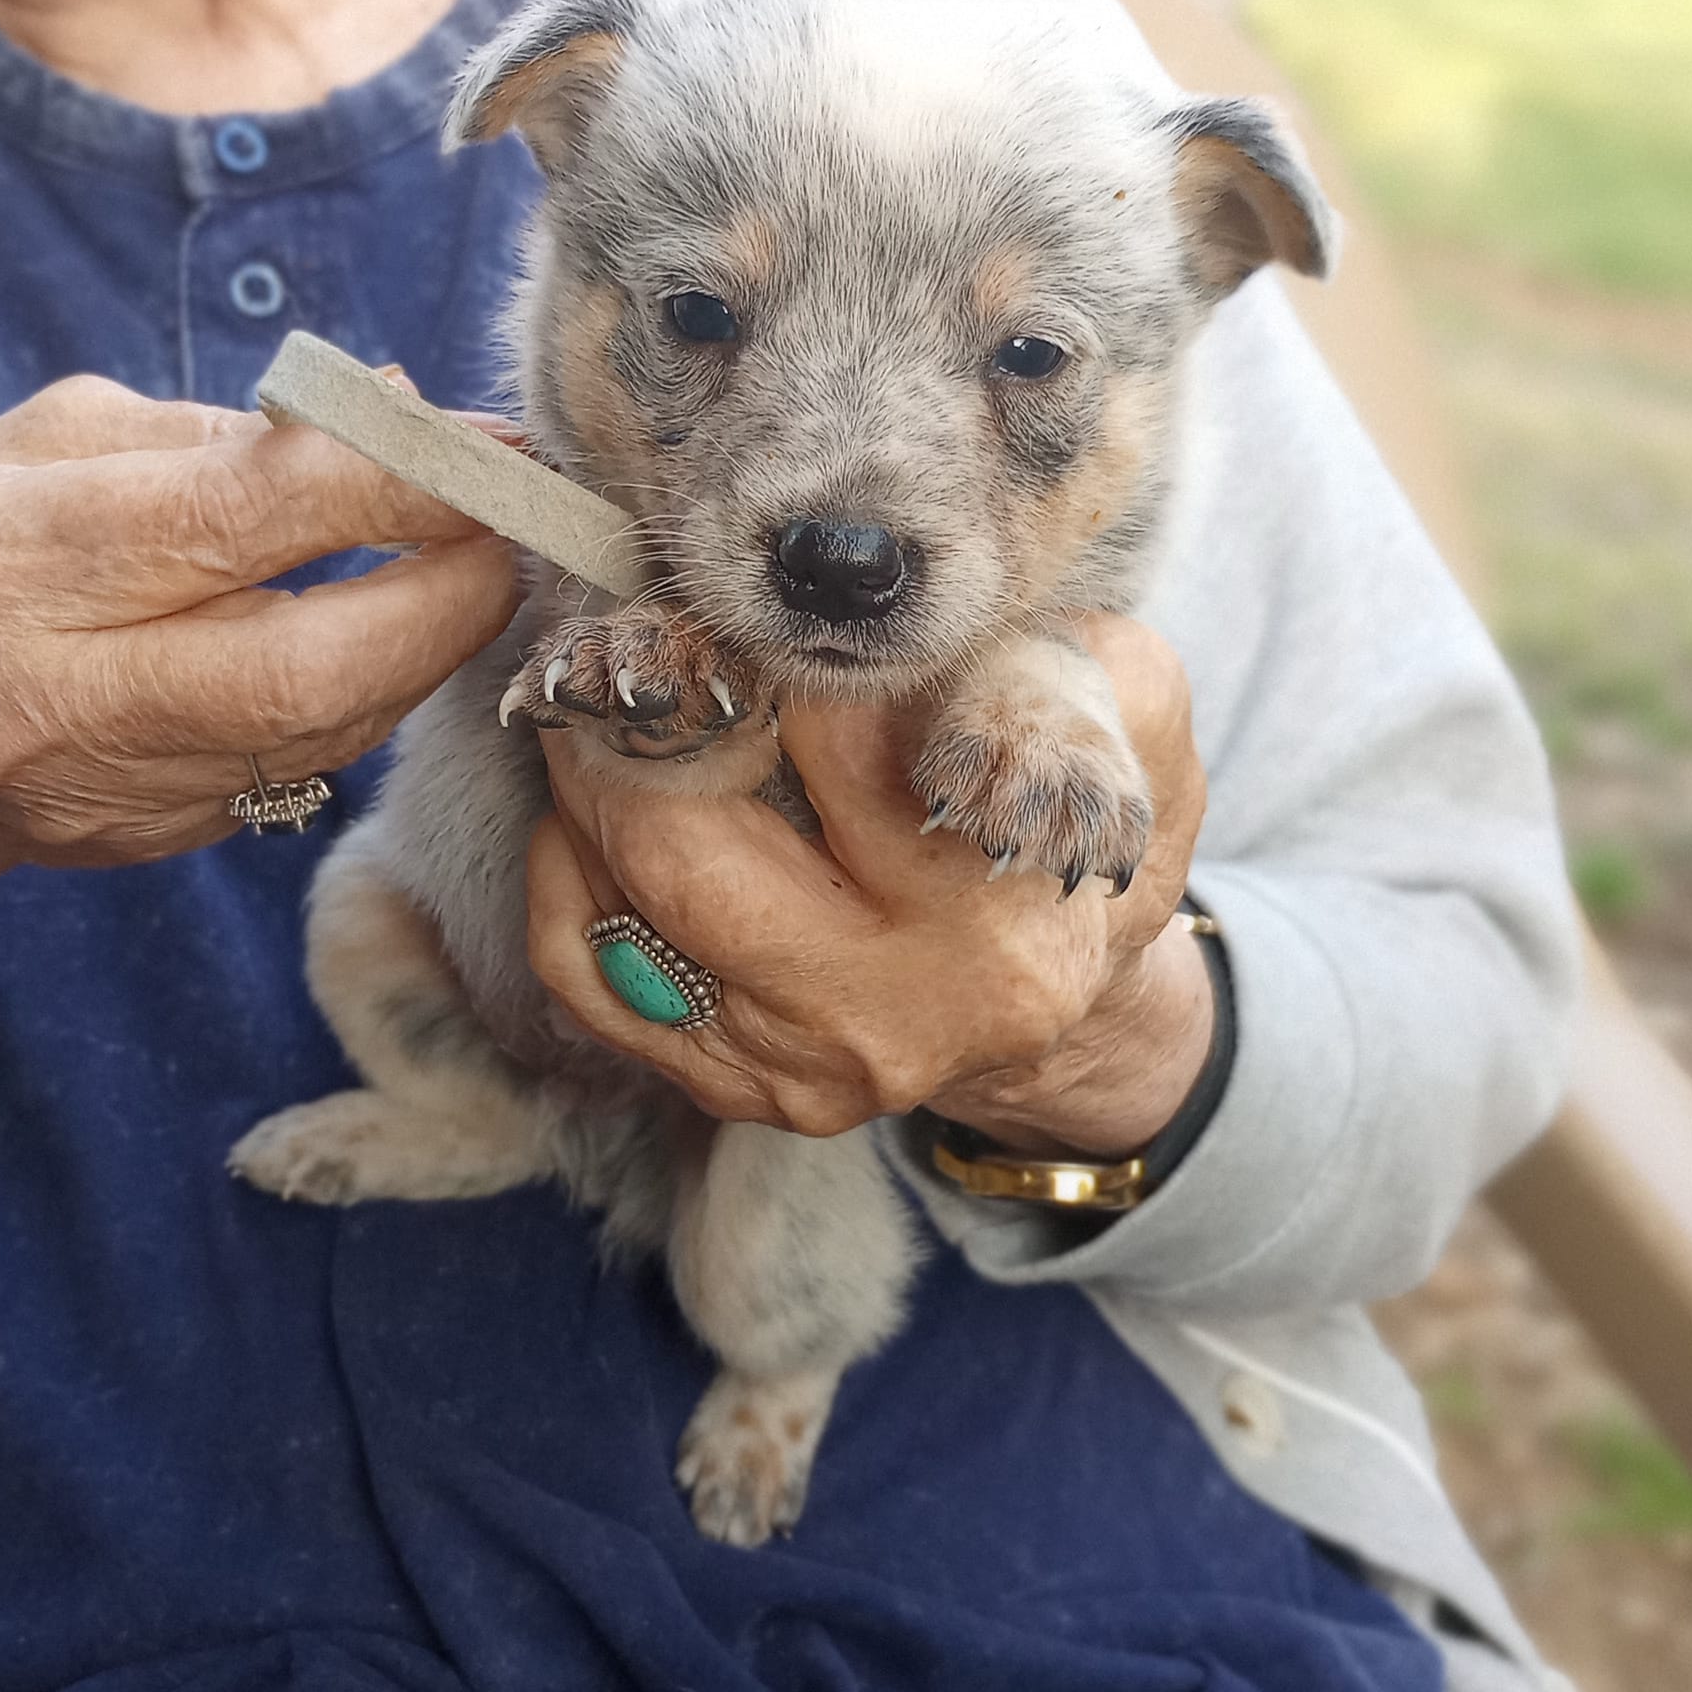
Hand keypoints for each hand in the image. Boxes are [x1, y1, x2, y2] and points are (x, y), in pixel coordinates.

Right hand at [0, 376, 520, 918]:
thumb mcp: (55, 447)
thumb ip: (222, 432)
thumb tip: (398, 414)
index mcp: (20, 563)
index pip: (240, 515)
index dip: (390, 480)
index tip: (486, 448)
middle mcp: (62, 695)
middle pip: (302, 666)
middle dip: (440, 596)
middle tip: (506, 533)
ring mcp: (112, 787)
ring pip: (322, 732)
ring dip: (423, 650)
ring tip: (466, 574)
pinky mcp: (155, 840)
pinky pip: (303, 771)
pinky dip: (370, 698)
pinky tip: (394, 643)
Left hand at [526, 617, 1212, 1154]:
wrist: (1057, 972)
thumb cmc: (1070, 805)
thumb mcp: (1122, 707)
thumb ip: (1036, 660)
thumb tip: (898, 636)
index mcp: (993, 915)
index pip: (833, 743)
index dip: (762, 652)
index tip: (735, 605)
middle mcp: (889, 1013)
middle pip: (685, 847)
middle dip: (635, 722)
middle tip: (630, 643)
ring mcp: (799, 1066)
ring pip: (620, 905)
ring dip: (589, 785)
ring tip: (609, 707)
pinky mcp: (730, 1086)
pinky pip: (585, 971)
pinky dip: (568, 874)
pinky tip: (600, 812)